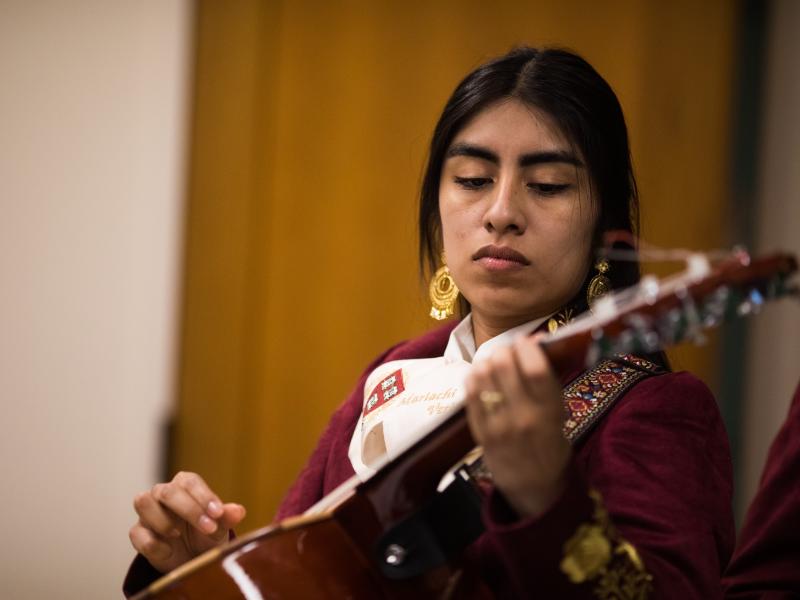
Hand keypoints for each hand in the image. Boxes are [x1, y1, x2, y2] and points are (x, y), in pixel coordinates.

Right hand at [128, 471, 245, 572]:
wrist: (190, 561)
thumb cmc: (205, 536)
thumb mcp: (219, 529)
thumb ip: (227, 518)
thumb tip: (238, 511)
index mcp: (184, 486)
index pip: (190, 482)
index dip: (204, 496)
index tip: (218, 513)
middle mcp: (163, 494)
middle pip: (167, 491)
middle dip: (189, 510)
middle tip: (208, 527)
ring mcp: (148, 513)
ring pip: (143, 502)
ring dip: (163, 520)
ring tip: (178, 534)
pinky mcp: (138, 533)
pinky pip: (137, 532)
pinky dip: (152, 543)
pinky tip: (168, 551)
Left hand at [465, 333, 570, 517]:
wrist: (534, 486)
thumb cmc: (549, 442)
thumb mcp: (559, 412)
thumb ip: (546, 380)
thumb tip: (534, 340)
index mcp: (550, 412)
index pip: (535, 368)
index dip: (527, 347)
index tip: (525, 341)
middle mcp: (523, 418)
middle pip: (504, 366)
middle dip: (505, 350)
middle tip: (508, 351)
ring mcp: (498, 425)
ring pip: (483, 375)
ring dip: (488, 361)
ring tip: (494, 363)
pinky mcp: (479, 432)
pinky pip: (470, 393)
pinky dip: (474, 377)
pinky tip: (481, 376)